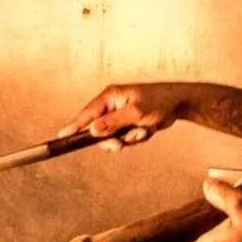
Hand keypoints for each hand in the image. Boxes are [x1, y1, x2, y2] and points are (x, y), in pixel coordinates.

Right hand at [61, 82, 193, 149]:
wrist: (179, 103)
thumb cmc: (158, 102)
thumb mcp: (135, 114)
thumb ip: (113, 123)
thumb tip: (92, 130)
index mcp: (110, 96)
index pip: (87, 113)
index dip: (75, 125)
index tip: (62, 136)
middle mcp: (112, 105)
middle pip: (98, 129)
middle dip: (111, 139)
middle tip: (120, 145)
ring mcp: (120, 114)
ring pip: (112, 136)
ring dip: (127, 139)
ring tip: (142, 132)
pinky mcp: (129, 123)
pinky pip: (124, 137)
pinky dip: (135, 138)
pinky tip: (147, 130)